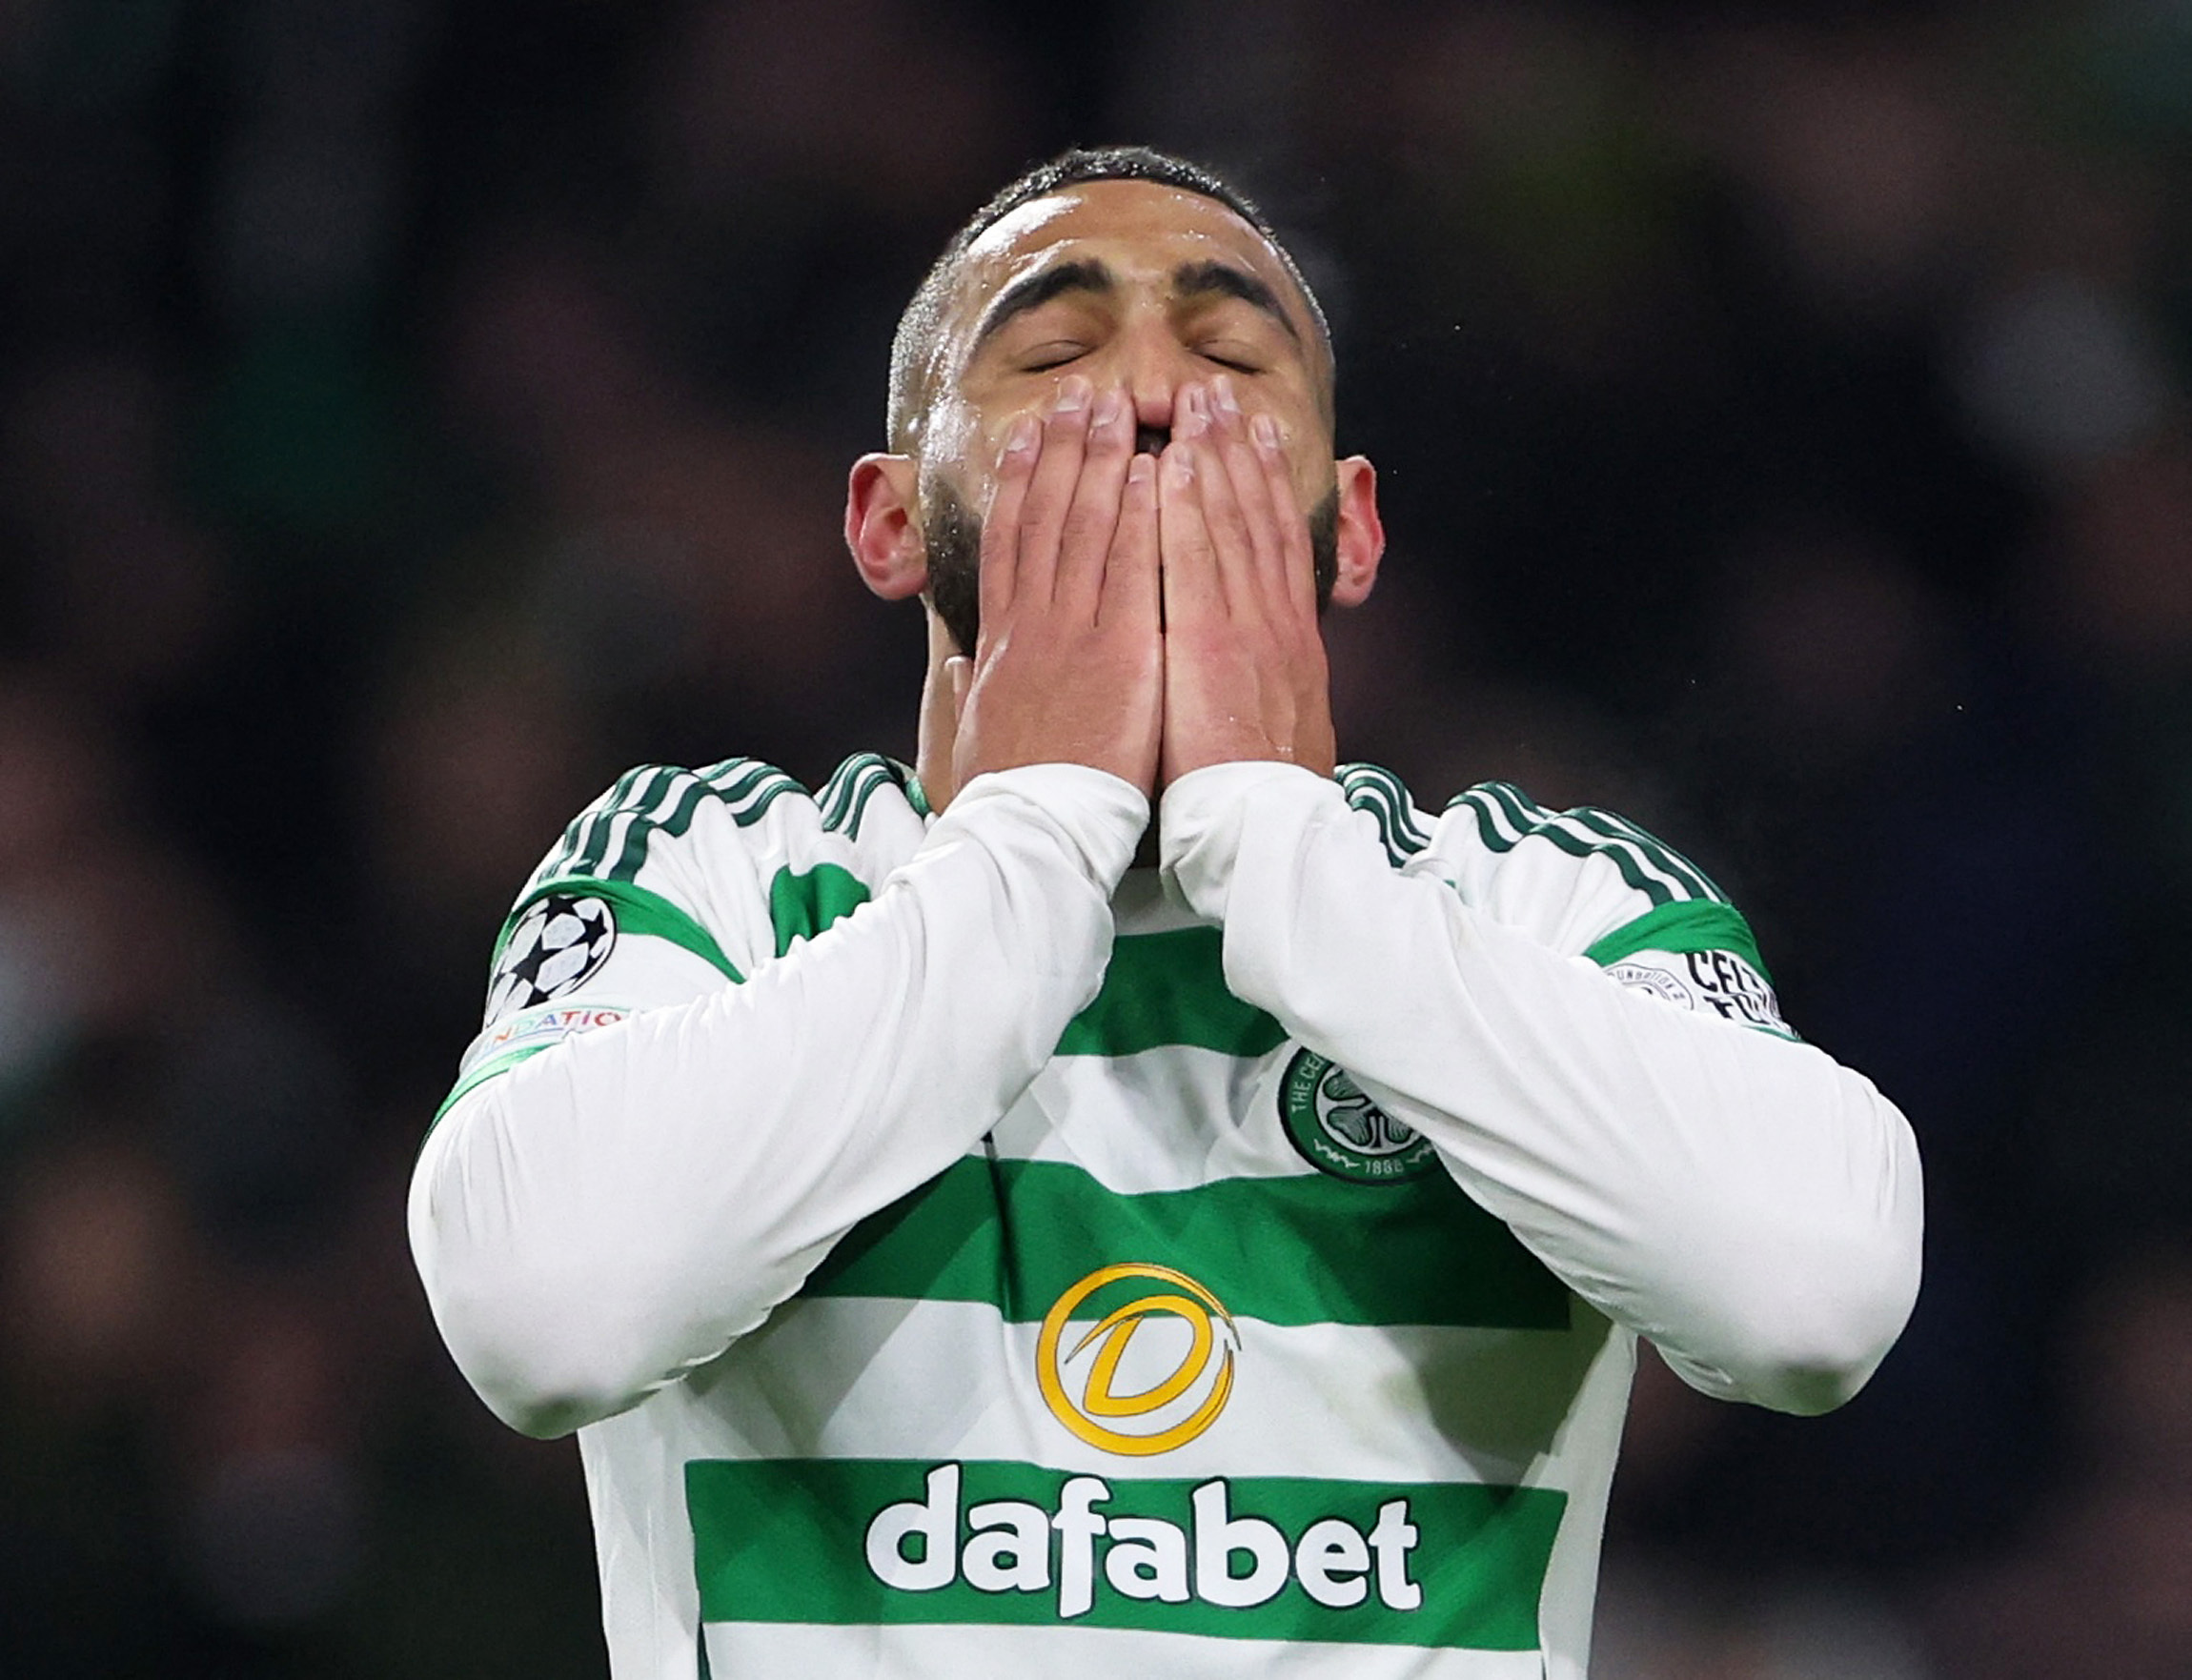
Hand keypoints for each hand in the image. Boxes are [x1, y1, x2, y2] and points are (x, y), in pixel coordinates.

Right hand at [949, 377, 1163, 797]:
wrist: (1030, 836)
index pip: (1008, 544)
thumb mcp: (974, 738)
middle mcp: (1032, 627)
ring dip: (1101, 462)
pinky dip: (1139, 519)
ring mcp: (1074, 636)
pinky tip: (1152, 474)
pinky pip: (1131, 572)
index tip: (1027, 435)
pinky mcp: (1119, 656)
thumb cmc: (1009, 799)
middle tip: (1079, 394)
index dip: (1017, 484)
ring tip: (1116, 408)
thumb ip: (970, 694)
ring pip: (1085, 530)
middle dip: (1062, 450)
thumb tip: (961, 667)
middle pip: (1045, 519)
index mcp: (1000, 646)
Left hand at [1157, 376, 1336, 784]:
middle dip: (1240, 452)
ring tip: (1200, 403)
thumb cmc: (1264, 801)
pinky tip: (1169, 465)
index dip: (1264, 488)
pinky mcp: (1209, 646)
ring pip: (1230, 527)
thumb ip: (1261, 690)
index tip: (1253, 437)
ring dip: (1214, 459)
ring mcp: (1244, 631)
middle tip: (1222, 394)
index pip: (1276, 547)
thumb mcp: (1279, 733)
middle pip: (1257, 520)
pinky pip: (1193, 564)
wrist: (1270, 833)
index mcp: (1287, 645)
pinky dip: (1184, 510)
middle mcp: (1273, 625)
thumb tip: (1255, 675)